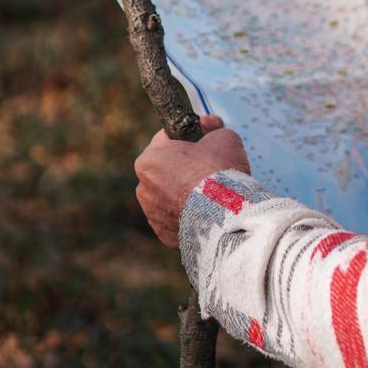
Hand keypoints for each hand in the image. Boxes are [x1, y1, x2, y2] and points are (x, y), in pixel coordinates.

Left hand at [135, 115, 250, 246]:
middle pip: (168, 169)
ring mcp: (153, 214)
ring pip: (171, 196)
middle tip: (213, 165)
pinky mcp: (165, 235)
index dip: (193, 134)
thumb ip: (214, 132)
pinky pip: (177, 218)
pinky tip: (208, 211)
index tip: (209, 134)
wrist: (223, 214)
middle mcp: (143, 187)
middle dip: (189, 165)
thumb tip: (214, 132)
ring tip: (213, 192)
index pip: (169, 138)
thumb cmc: (219, 171)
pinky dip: (190, 214)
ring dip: (188, 191)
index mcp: (149, 159)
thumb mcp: (223, 137)